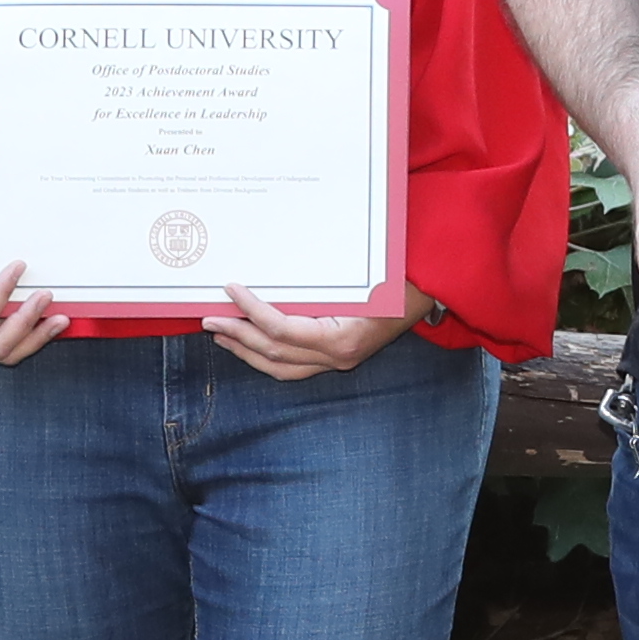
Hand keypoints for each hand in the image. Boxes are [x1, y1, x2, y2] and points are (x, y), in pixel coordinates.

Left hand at [207, 281, 430, 382]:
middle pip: (273, 353)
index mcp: (341, 339)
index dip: (252, 311)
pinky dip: (266, 356)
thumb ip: (317, 282)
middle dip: (237, 335)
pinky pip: (292, 366)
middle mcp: (337, 357)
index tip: (231, 290)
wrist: (429, 292)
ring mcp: (337, 362)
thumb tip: (267, 271)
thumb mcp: (358, 277)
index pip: (282, 329)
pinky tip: (249, 344)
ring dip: (245, 351)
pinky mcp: (336, 360)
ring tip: (220, 335)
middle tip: (208, 318)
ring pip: (279, 368)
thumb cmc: (396, 278)